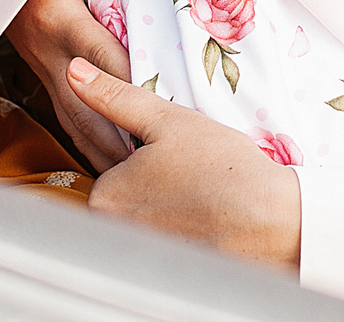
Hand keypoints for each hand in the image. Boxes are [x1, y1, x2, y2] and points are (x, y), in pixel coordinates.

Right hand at [3, 0, 162, 169]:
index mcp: (55, 16)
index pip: (100, 57)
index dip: (130, 84)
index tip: (162, 110)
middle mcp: (46, 51)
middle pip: (88, 105)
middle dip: (120, 138)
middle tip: (158, 168)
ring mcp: (40, 65)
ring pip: (74, 120)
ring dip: (104, 150)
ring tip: (141, 180)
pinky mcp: (41, 71)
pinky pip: (66, 115)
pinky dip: (88, 142)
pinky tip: (112, 164)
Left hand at [69, 56, 301, 271]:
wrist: (269, 220)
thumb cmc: (220, 166)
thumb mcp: (166, 118)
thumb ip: (113, 96)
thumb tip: (74, 71)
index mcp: (104, 195)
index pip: (109, 171)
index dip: (142, 159)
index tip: (173, 157)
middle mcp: (113, 232)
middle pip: (124, 198)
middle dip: (151, 184)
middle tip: (189, 174)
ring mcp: (140, 255)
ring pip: (145, 220)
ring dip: (167, 207)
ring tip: (200, 195)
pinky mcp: (166, 272)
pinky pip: (165, 245)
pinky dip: (183, 232)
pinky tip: (207, 219)